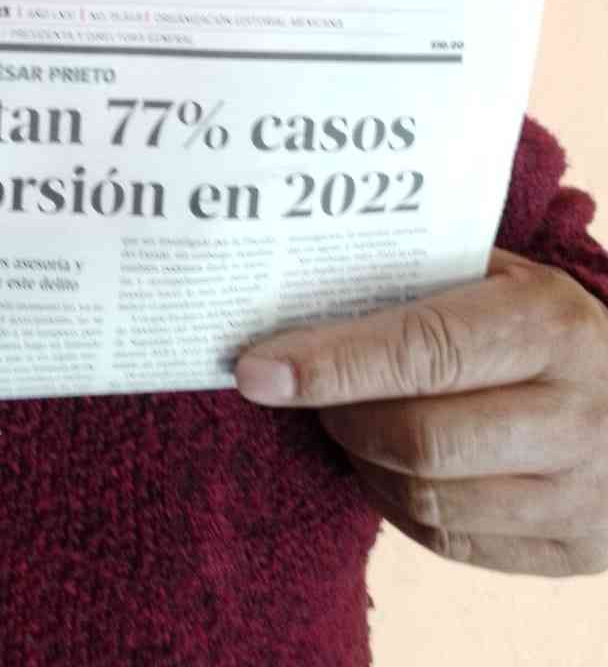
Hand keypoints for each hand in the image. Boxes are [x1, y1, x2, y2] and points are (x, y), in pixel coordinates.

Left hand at [235, 249, 607, 575]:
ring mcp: (578, 494)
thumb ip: (428, 280)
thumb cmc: (556, 330)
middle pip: (418, 439)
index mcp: (549, 328)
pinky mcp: (571, 550)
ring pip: (426, 498)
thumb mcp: (513, 280)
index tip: (257, 368)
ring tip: (346, 420)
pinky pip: (449, 540)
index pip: (421, 351)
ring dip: (361, 460)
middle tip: (301, 387)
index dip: (331, 364)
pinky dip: (395, 503)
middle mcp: (572, 416)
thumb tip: (308, 288)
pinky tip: (384, 464)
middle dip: (339, 414)